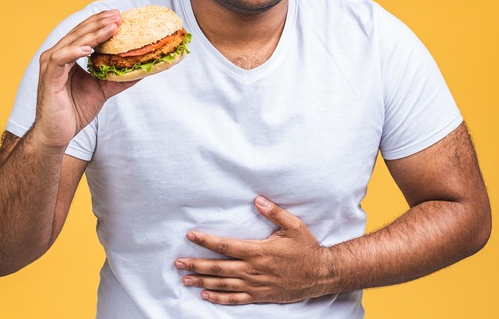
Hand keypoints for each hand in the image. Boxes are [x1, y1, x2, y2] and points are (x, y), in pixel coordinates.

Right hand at [33, 10, 135, 147]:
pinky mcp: (48, 77)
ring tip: (111, 27)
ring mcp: (51, 65)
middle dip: (100, 22)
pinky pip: (61, 59)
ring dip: (93, 33)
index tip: (120, 15)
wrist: (57, 133)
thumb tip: (141, 70)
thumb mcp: (102, 90)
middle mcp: (58, 56)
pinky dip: (75, 51)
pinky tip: (90, 48)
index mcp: (68, 56)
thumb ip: (117, 79)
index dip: (101, 23)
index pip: (85, 33)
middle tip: (118, 15)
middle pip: (80, 32)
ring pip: (73, 41)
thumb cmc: (74, 111)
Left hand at [175, 196, 331, 304]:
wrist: (320, 274)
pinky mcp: (260, 295)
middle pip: (218, 267)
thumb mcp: (293, 226)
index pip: (225, 245)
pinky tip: (206, 295)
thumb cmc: (306, 248)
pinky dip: (219, 298)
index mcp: (258, 251)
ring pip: (223, 284)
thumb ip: (274, 212)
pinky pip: (236, 299)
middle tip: (178, 263)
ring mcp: (255, 285)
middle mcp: (253, 270)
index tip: (190, 236)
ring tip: (185, 280)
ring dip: (202, 282)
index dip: (206, 241)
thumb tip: (257, 199)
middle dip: (195, 265)